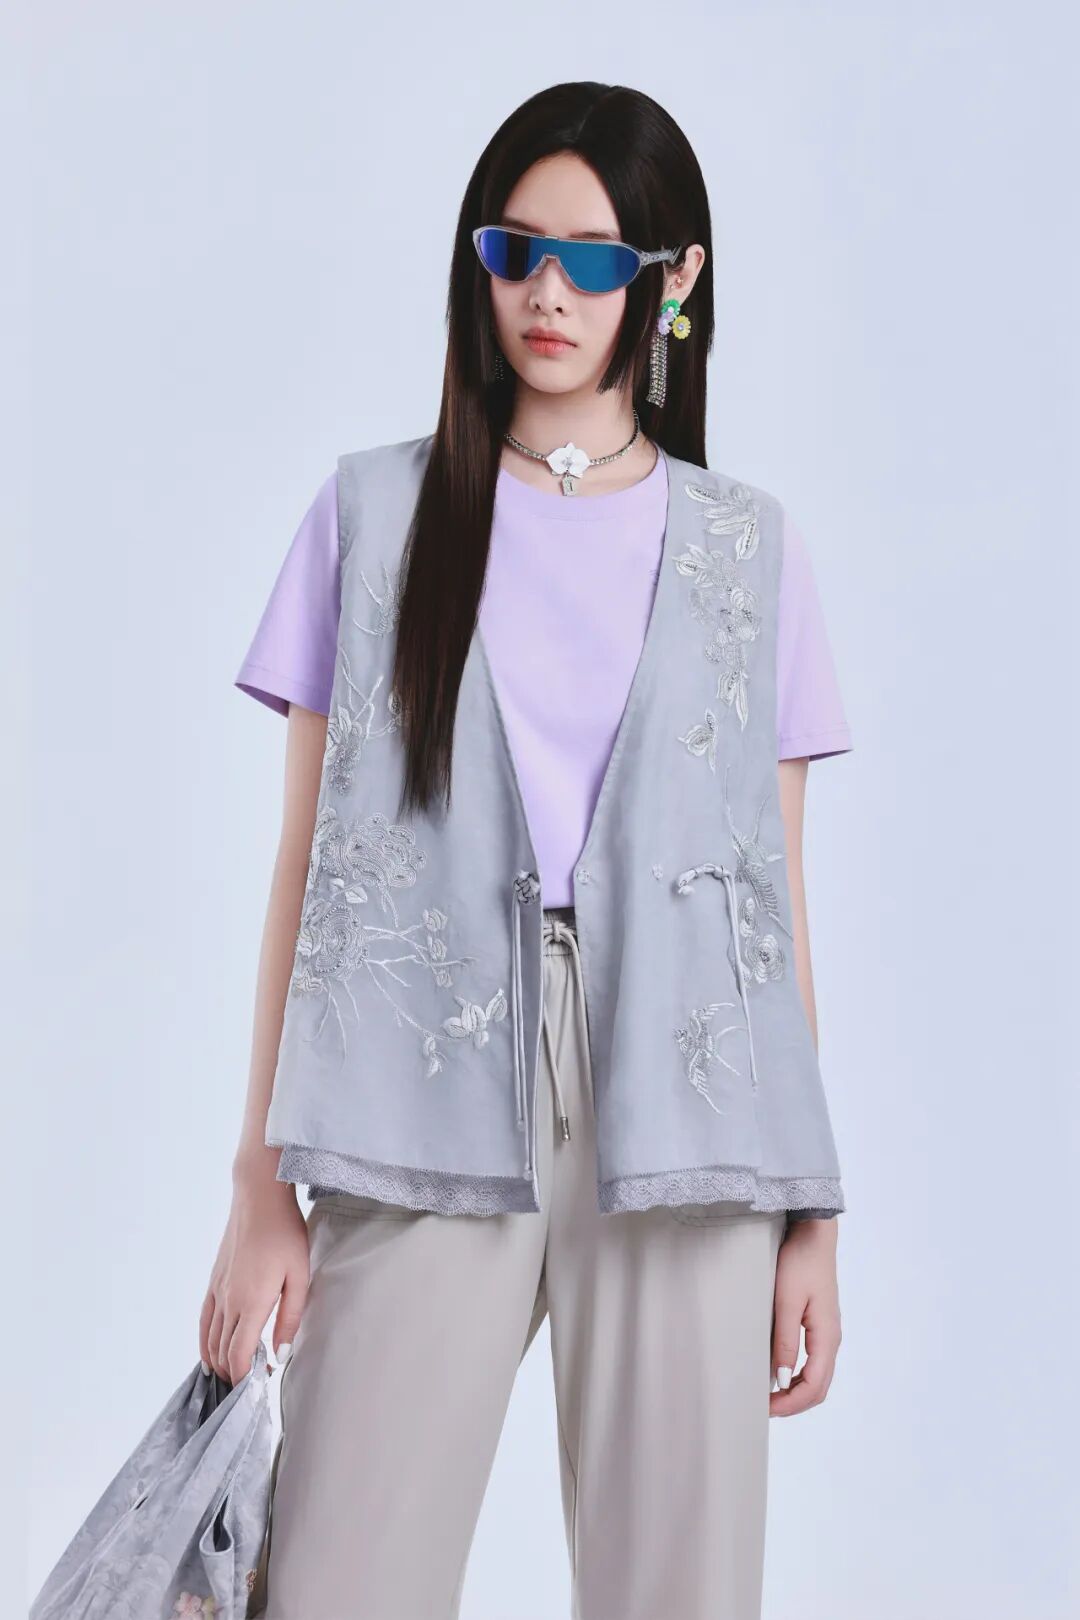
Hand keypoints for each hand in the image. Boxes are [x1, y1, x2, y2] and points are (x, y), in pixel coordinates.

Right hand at [199, 1170, 310, 1385]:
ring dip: (218, 1362)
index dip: (244, 1379)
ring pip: (210, 1340)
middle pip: (222, 1353)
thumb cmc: (285, 1233)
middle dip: (233, 1375)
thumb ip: (290, 1318)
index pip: (238, 1357)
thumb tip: (280, 1355)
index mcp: (251, 1302)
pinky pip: (204, 1321)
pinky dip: (205, 1342)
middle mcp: (228, 1301)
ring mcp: (217, 1291)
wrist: (258, 1197)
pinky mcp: (213, 1281)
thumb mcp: (299, 1276)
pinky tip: (212, 1352)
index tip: (258, 1387)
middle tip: (252, 1383)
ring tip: (235, 1374)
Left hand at [769, 1218, 841, 1416]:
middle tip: (764, 1407)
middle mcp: (831, 1339)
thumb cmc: (799, 1262)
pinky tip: (779, 1372)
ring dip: (797, 1391)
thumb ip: (786, 1341)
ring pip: (818, 1377)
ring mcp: (827, 1332)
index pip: (814, 1386)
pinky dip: (799, 1376)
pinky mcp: (819, 1323)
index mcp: (827, 1337)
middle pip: (819, 1387)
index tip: (766, 1408)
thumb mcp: (787, 1301)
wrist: (813, 1234)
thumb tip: (783, 1379)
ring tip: (769, 1394)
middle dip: (794, 1404)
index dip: (791, 1404)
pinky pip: (814, 1361)